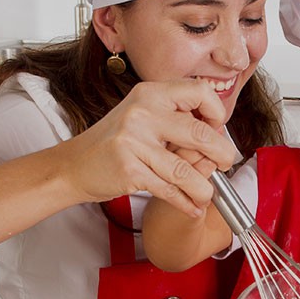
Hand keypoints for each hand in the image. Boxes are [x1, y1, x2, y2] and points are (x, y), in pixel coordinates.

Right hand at [58, 79, 235, 215]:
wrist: (74, 165)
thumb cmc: (114, 141)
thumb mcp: (142, 114)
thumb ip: (174, 116)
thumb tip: (217, 130)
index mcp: (150, 94)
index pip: (199, 92)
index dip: (216, 112)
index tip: (218, 129)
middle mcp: (142, 113)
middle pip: (200, 133)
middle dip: (221, 154)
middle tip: (225, 163)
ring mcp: (134, 142)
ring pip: (186, 170)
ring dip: (204, 188)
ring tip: (207, 194)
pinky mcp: (129, 170)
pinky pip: (169, 190)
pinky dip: (185, 202)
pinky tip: (192, 206)